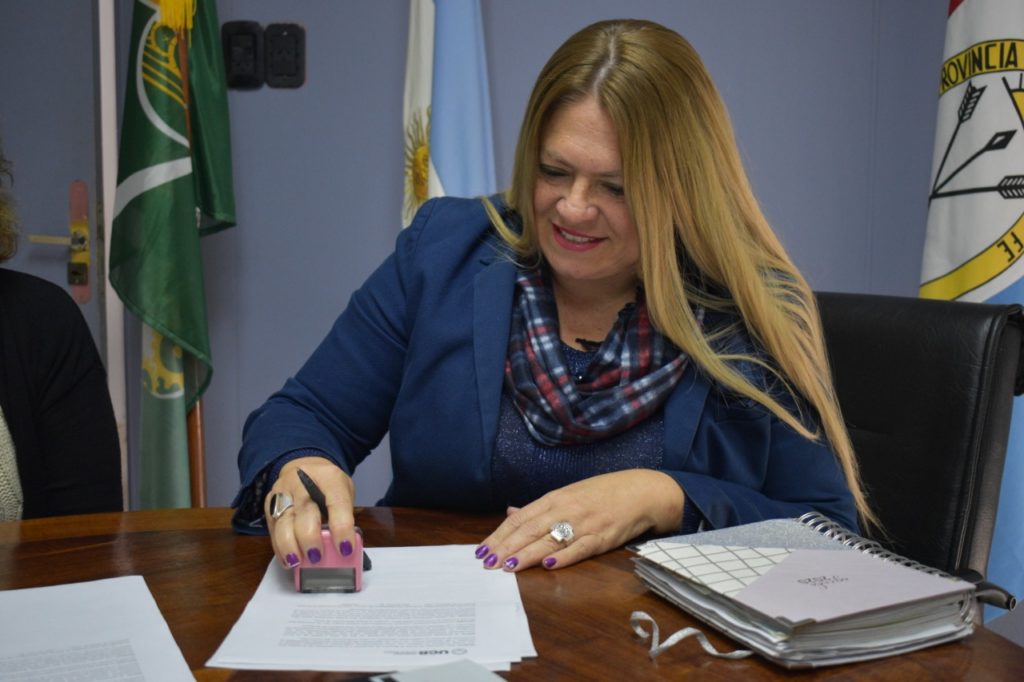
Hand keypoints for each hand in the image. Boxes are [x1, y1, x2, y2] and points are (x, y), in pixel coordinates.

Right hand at [264, 456, 355, 568]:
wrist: (304, 468)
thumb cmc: (327, 485)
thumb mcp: (343, 493)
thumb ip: (343, 516)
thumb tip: (343, 550)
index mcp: (328, 476)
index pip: (336, 501)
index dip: (341, 526)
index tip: (345, 549)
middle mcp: (301, 482)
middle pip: (304, 510)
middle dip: (309, 537)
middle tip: (317, 557)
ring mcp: (282, 492)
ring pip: (282, 521)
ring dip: (289, 546)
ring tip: (297, 562)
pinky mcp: (269, 505)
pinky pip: (272, 529)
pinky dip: (279, 548)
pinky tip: (287, 560)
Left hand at [474, 470, 684, 571]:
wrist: (640, 491)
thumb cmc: (602, 494)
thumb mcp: (568, 494)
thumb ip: (539, 508)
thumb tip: (510, 512)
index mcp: (555, 498)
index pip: (521, 518)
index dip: (500, 534)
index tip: (482, 549)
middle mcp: (566, 509)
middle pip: (530, 530)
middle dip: (507, 547)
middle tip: (487, 563)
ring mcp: (584, 523)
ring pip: (550, 540)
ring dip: (527, 555)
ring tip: (507, 567)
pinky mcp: (603, 537)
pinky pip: (580, 548)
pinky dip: (564, 557)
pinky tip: (548, 565)